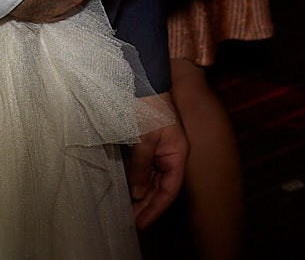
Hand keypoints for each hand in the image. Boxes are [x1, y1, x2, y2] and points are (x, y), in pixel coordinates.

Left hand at [127, 102, 186, 227]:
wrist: (141, 81)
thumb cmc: (147, 107)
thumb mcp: (144, 139)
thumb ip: (141, 167)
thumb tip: (137, 192)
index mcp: (177, 154)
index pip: (170, 189)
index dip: (156, 208)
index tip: (142, 223)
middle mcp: (171, 154)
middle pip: (162, 187)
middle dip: (147, 204)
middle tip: (131, 220)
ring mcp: (160, 149)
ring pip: (152, 179)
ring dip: (141, 194)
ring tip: (127, 211)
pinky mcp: (148, 144)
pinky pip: (144, 168)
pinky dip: (137, 180)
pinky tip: (128, 190)